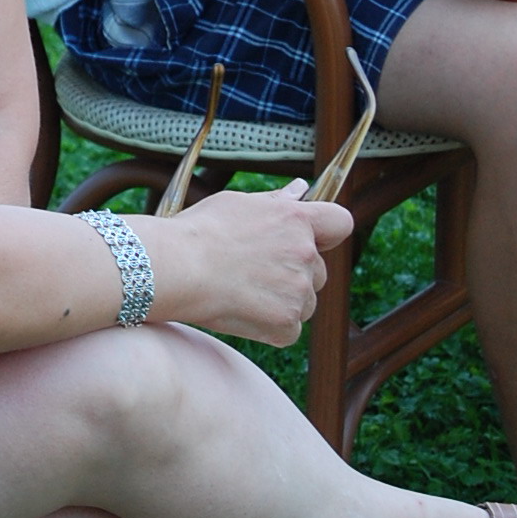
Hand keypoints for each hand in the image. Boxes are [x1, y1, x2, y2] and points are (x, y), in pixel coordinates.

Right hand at [146, 180, 351, 345]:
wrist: (175, 268)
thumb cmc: (199, 232)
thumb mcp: (238, 204)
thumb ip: (276, 201)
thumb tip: (301, 189)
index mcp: (296, 219)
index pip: (340, 223)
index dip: (327, 233)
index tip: (309, 240)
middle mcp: (305, 254)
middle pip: (319, 271)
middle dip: (295, 273)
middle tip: (253, 271)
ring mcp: (298, 291)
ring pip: (305, 302)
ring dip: (284, 301)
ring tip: (242, 291)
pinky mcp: (285, 323)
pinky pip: (290, 329)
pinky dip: (271, 326)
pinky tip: (241, 311)